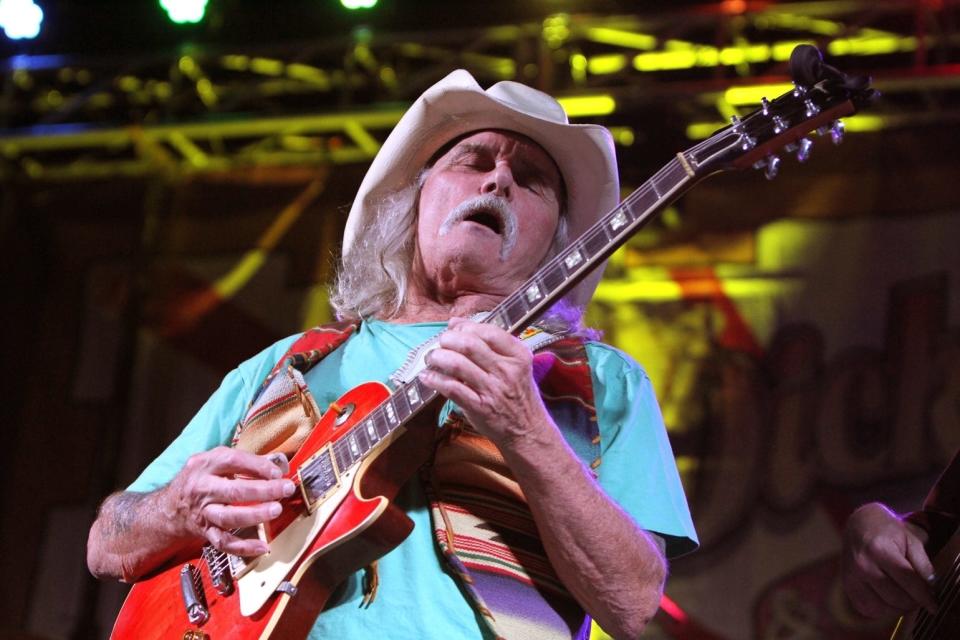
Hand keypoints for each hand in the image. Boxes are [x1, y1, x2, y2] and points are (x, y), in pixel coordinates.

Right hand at [160, 446, 294, 556]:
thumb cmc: (201, 479)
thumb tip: (280, 464)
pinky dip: (244, 547)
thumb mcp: (216, 460)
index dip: (258, 466)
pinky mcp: (206, 532)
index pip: (233, 461)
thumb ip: (247, 461)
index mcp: (205, 464)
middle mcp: (202, 488)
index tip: (278, 472)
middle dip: (263, 490)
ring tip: (275, 510)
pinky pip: (224, 542)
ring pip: (229, 517)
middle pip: (234, 491)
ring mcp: (203, 512)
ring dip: (255, 515)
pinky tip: (262, 546)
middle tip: (285, 490)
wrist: (171, 506)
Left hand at [418, 317, 551, 446]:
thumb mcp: (515, 365)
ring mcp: (493, 390)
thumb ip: (489, 344)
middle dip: (448, 340)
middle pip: (469, 344)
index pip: (489, 331)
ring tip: (432, 358)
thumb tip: (455, 322)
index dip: (465, 327)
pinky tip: (427, 377)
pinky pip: (452, 388)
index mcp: (518, 356)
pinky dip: (435, 380)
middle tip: (440, 344)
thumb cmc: (517, 394)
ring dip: (438, 357)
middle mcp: (507, 371)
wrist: (527, 430)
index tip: (455, 329)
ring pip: (457, 364)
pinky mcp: (480, 408)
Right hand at [841, 502, 936, 617]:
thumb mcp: (911, 540)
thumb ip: (923, 564)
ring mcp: (852, 576)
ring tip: (905, 598)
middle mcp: (862, 564)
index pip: (907, 580)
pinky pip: (868, 609)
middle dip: (912, 602)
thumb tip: (930, 589)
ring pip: (882, 608)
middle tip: (918, 597)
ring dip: (898, 608)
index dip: (924, 595)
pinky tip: (889, 600)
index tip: (933, 604)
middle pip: (895, 597)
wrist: (859, 525)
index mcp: (879, 549)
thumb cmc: (888, 531)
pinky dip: (882, 610)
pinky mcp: (847, 586)